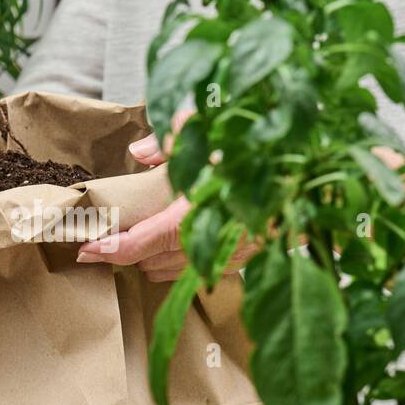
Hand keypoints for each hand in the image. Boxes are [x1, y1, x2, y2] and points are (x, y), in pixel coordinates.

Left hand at [77, 115, 255, 281]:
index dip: (113, 248)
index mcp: (202, 213)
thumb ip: (176, 136)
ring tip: (128, 239)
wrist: (318, 185)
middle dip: (123, 252)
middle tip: (98, 237)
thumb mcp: (220, 132)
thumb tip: (139, 152)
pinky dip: (174, 262)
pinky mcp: (242, 265)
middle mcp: (213, 244)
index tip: (86, 249)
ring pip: (171, 271)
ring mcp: (229, 260)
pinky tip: (168, 244)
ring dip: (147, 259)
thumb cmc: (267, 156)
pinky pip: (194, 271)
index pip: (146, 241)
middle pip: (151, 261)